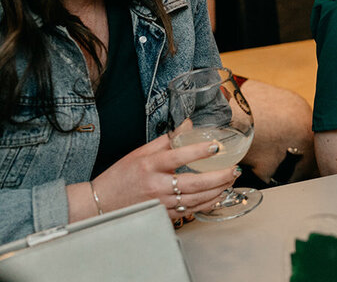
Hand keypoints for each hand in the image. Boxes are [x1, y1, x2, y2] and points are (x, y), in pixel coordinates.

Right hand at [91, 135, 238, 218]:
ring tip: (231, 180)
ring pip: (195, 200)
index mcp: (150, 165)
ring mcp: (160, 203)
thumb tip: (189, 123)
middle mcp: (156, 186)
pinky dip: (206, 204)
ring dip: (217, 191)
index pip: (178, 156)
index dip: (199, 151)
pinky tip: (218, 195)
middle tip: (234, 169)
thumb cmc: (121, 176)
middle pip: (193, 183)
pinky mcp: (162, 215)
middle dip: (219, 177)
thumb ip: (167, 139)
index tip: (216, 146)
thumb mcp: (141, 152)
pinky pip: (189, 211)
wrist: (101, 203)